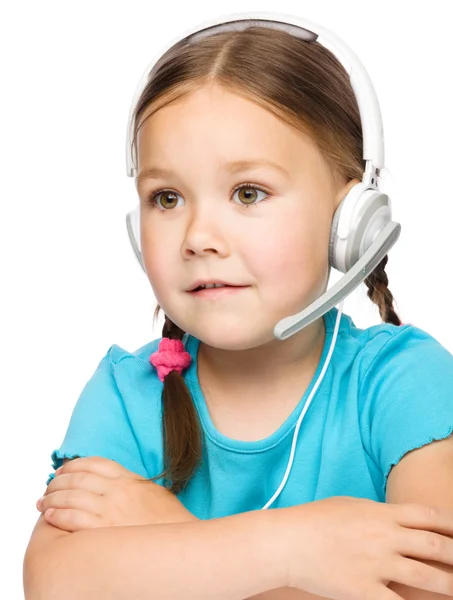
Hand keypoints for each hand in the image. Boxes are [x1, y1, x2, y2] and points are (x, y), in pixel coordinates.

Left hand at [36, 456, 197, 531]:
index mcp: (130, 479)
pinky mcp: (104, 531)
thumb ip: (134, 484)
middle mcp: (118, 491)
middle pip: (78, 479)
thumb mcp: (154, 493)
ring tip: (42, 502)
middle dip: (57, 482)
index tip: (63, 470)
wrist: (180, 546)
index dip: (74, 465)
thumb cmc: (170, 522)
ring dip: (52, 498)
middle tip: (47, 488)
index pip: (95, 464)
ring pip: (71, 497)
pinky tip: (50, 516)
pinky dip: (58, 515)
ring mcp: (110, 511)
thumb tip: (118, 481)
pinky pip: (73, 519)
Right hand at [279, 496, 452, 599]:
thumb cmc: (316, 519)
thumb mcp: (351, 506)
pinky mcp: (364, 590)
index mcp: (381, 514)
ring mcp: (377, 565)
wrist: (289, 542)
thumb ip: (379, 514)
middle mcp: (385, 538)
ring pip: (427, 577)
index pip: (429, 516)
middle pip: (435, 546)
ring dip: (450, 584)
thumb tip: (400, 521)